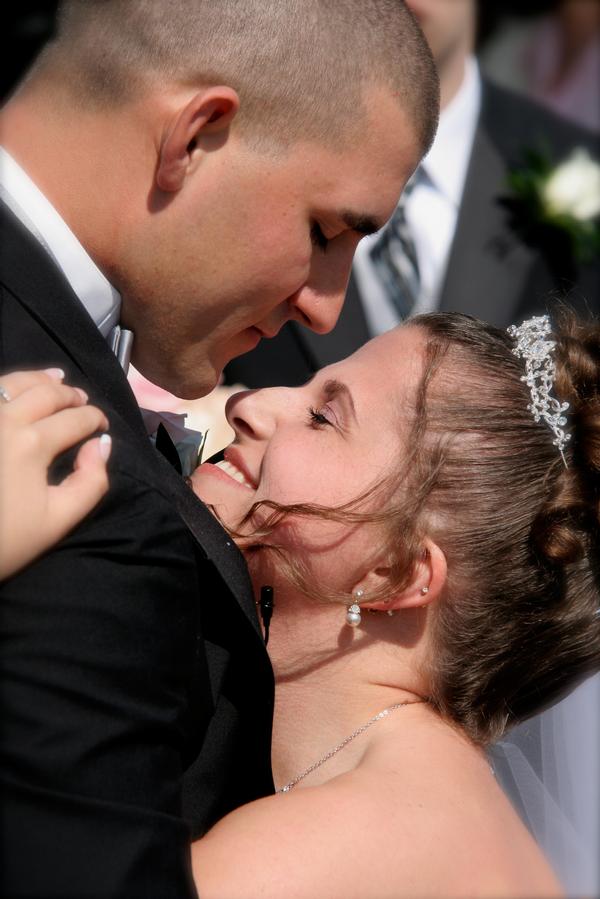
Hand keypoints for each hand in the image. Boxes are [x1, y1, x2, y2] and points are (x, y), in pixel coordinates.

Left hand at [0, 369, 110, 579]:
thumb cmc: (4, 540)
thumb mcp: (57, 521)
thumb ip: (91, 482)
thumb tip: (101, 445)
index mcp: (32, 443)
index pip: (76, 419)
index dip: (95, 418)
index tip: (102, 426)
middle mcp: (4, 420)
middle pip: (47, 393)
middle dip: (71, 395)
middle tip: (82, 401)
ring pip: (14, 382)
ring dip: (40, 379)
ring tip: (55, 380)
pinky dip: (8, 385)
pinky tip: (17, 389)